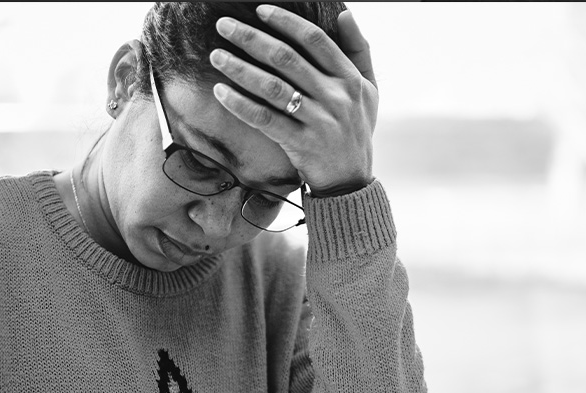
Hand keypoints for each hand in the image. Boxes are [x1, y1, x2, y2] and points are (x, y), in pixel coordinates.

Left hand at [210, 4, 377, 196]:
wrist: (351, 182)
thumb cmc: (356, 132)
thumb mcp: (369, 90)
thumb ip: (359, 50)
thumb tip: (345, 13)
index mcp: (350, 79)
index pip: (315, 40)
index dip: (286, 22)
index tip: (259, 11)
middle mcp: (335, 97)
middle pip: (287, 58)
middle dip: (251, 39)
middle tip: (224, 26)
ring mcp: (318, 122)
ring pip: (272, 87)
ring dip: (240, 68)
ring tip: (216, 56)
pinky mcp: (301, 144)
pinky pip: (265, 119)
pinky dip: (241, 104)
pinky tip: (221, 92)